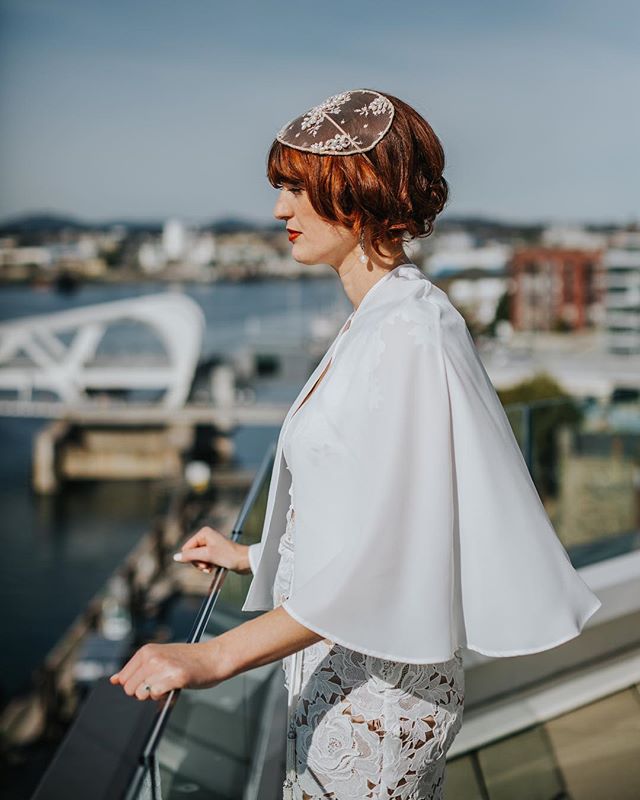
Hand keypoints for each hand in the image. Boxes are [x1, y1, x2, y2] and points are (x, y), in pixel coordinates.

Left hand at [109, 640, 224, 700]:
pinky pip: (155, 695)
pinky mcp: (174, 677)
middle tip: (161, 683)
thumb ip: (137, 668)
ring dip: (153, 694)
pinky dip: (163, 696)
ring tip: (168, 684)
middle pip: (129, 688)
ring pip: (141, 693)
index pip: (123, 678)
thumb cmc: (189, 659)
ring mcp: (163, 666)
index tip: (150, 681)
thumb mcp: (160, 657)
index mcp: (147, 650)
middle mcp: (152, 657)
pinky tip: (174, 686)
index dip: (135, 685)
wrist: (215, 656)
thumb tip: (113, 680)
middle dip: (142, 691)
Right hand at [174, 526, 248, 574]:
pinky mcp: (214, 552)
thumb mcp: (207, 555)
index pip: (187, 548)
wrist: (244, 561)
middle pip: (191, 553)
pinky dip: (208, 566)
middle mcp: (206, 537)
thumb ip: (190, 556)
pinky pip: (205, 561)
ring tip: (211, 567)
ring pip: (197, 559)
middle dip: (198, 562)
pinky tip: (214, 568)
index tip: (203, 563)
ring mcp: (210, 545)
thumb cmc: (229, 555)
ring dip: (203, 566)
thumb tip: (175, 557)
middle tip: (207, 566)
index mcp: (204, 533)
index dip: (192, 558)